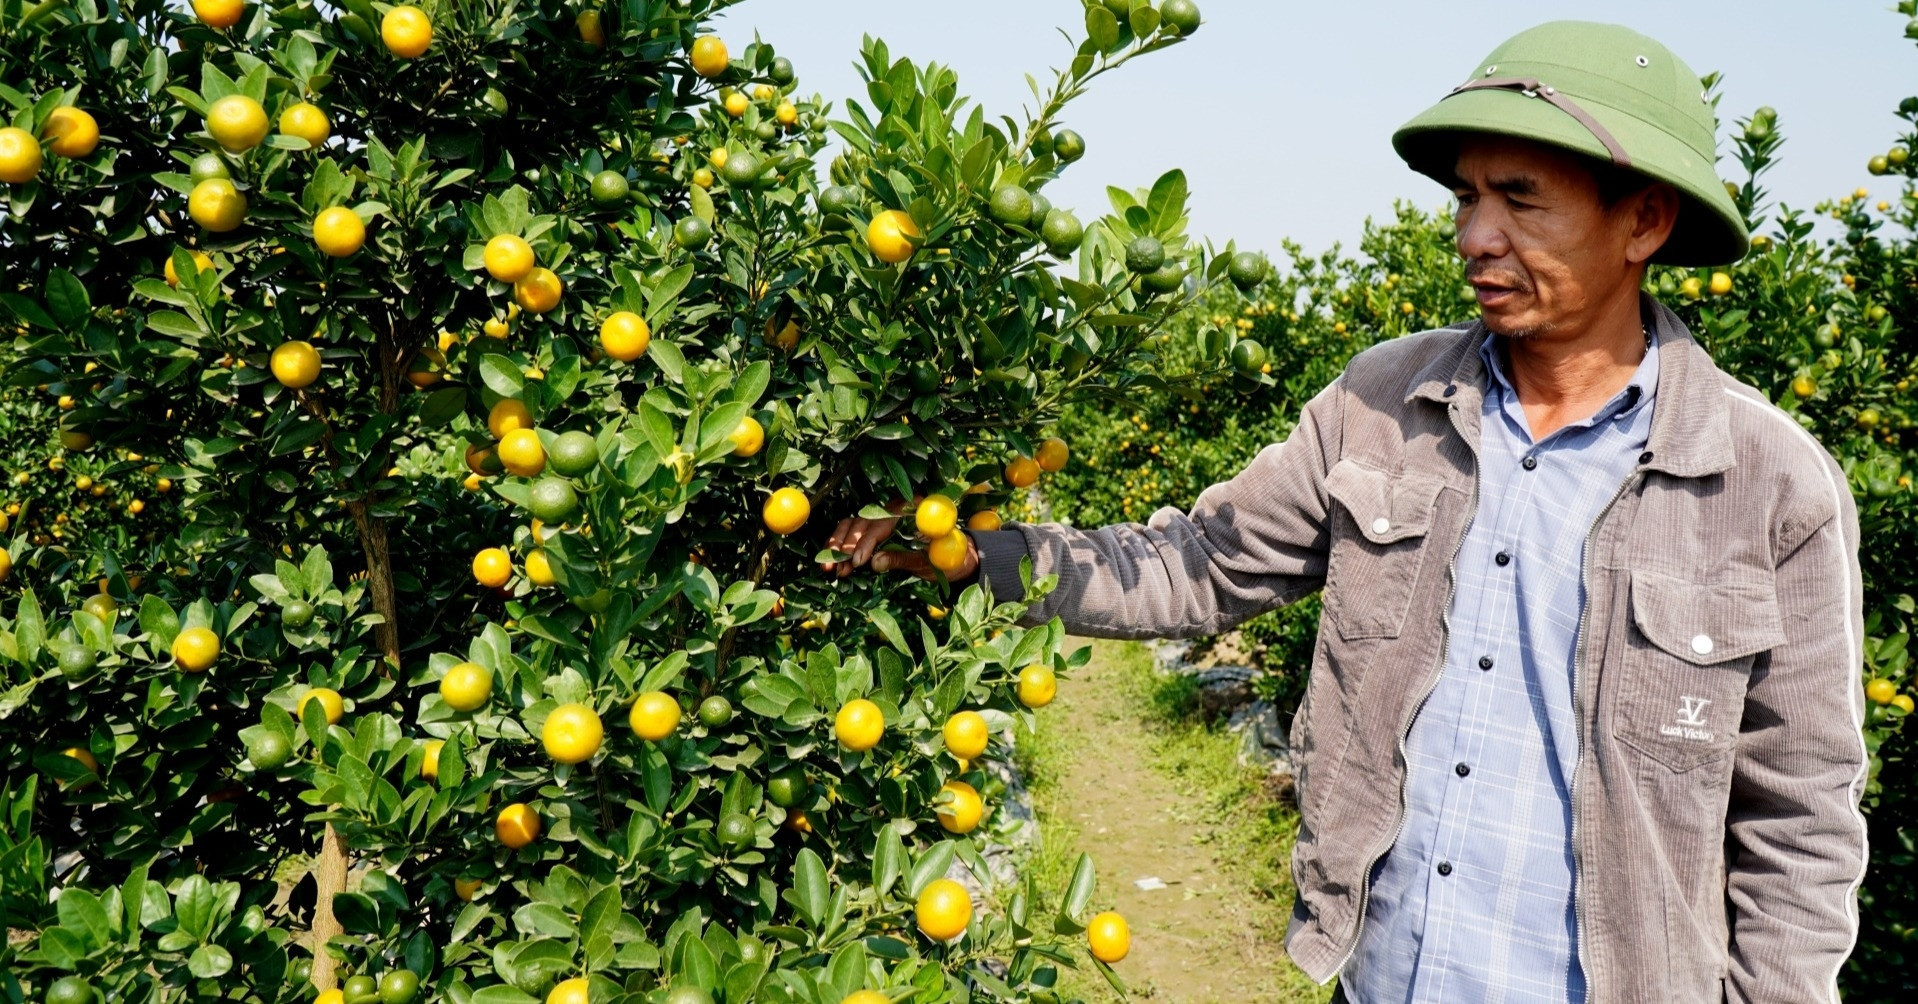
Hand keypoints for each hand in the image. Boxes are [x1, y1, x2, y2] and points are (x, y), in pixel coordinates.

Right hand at [820, 515, 979, 581]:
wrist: (956, 558)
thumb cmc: (948, 558)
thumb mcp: (928, 561)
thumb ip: (902, 558)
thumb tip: (874, 563)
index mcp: (913, 510)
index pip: (883, 523)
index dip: (867, 542)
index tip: (857, 561)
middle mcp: (895, 508)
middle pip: (863, 522)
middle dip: (848, 546)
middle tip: (837, 568)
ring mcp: (883, 516)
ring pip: (852, 525)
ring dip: (838, 546)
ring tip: (831, 568)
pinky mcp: (875, 528)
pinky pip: (852, 531)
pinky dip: (840, 545)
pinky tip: (831, 561)